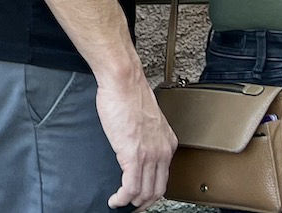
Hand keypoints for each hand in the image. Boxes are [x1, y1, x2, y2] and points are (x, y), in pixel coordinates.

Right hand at [96, 74, 175, 208]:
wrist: (124, 82)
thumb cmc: (130, 93)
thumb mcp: (145, 119)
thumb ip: (144, 135)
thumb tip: (133, 145)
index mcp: (166, 142)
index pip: (164, 176)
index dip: (152, 191)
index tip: (142, 195)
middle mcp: (162, 151)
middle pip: (157, 190)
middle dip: (144, 203)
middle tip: (132, 206)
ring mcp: (149, 155)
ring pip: (145, 192)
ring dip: (132, 203)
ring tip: (121, 203)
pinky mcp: (133, 156)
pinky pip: (130, 187)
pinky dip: (122, 199)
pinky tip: (115, 200)